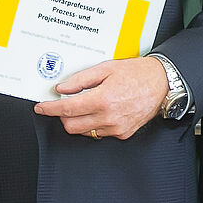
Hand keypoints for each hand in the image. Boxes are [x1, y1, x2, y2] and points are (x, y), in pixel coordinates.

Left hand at [33, 57, 167, 139]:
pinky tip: (99, 111)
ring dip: (78, 121)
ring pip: (84, 132)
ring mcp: (116, 128)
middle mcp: (109, 117)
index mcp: (102, 99)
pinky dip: (93, 124)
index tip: (41, 107)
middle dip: (62, 116)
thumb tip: (62, 88)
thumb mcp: (105, 68)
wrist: (162, 83)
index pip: (67, 109)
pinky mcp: (123, 134)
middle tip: (64, 104)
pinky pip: (99, 133)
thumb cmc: (137, 73)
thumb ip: (81, 79)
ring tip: (85, 105)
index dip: (49, 109)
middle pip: (71, 126)